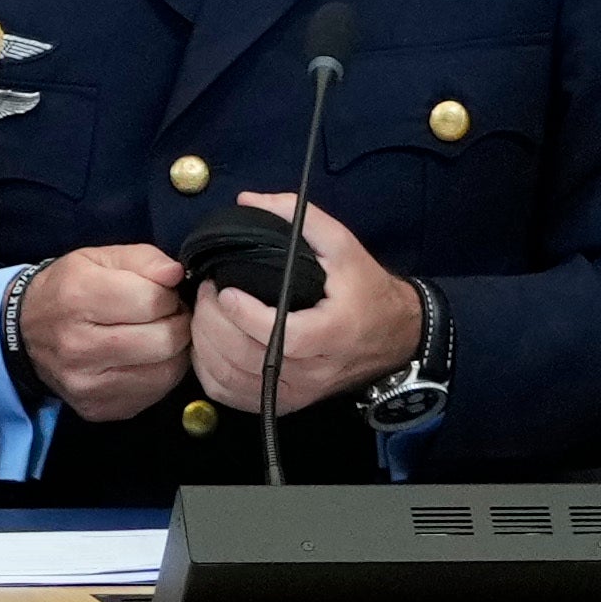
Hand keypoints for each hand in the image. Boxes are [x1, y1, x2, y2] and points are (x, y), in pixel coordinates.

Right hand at [11, 241, 192, 423]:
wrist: (25, 334)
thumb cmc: (68, 290)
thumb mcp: (98, 259)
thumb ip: (143, 259)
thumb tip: (175, 274)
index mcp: (78, 296)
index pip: (153, 301)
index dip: (167, 295)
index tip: (159, 295)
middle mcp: (78, 344)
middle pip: (163, 340)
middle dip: (176, 325)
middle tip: (165, 318)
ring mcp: (86, 383)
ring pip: (164, 372)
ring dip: (173, 353)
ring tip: (158, 338)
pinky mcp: (96, 407)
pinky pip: (153, 394)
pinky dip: (159, 375)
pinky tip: (146, 360)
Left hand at [193, 194, 424, 413]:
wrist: (396, 336)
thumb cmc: (366, 289)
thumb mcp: (343, 245)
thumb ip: (299, 218)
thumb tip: (248, 200)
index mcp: (334, 332)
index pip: (285, 337)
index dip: (247, 316)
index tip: (225, 289)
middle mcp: (316, 370)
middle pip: (251, 359)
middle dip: (215, 324)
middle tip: (208, 292)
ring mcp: (300, 392)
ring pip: (236, 381)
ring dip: (206, 346)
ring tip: (205, 312)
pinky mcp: (288, 401)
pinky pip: (235, 397)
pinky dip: (211, 372)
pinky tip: (207, 344)